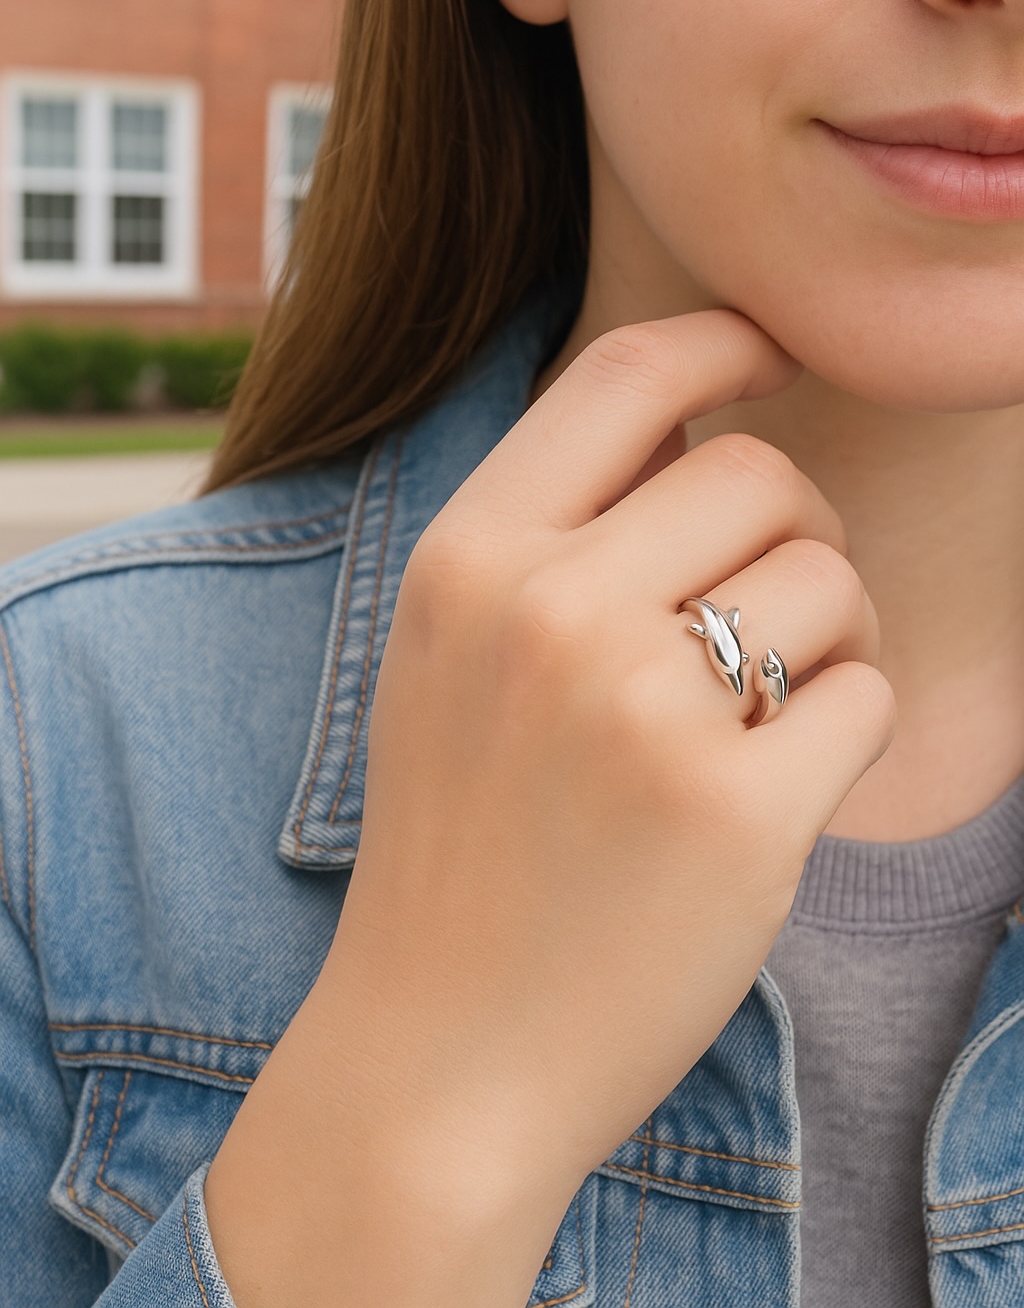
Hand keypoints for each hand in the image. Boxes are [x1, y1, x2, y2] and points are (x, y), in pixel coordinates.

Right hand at [328, 308, 895, 1218]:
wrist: (439, 1057)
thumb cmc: (458, 846)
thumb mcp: (449, 659)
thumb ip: (548, 538)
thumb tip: (702, 435)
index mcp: (468, 558)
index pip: (625, 374)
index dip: (722, 342)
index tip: (774, 356)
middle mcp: (547, 610)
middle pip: (758, 472)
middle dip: (798, 526)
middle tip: (777, 610)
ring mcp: (640, 709)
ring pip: (828, 578)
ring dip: (830, 636)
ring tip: (765, 713)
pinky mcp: (736, 811)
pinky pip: (866, 696)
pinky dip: (845, 731)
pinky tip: (775, 788)